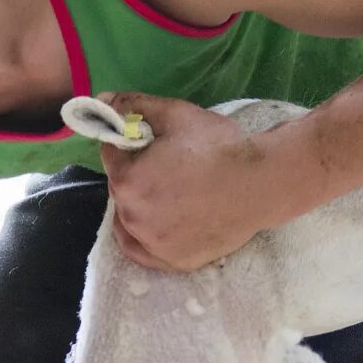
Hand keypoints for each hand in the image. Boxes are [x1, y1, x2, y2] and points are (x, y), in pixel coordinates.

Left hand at [93, 93, 310, 270]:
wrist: (260, 183)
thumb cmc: (218, 146)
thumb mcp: (175, 114)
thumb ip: (133, 105)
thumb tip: (101, 100)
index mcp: (126, 182)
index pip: (112, 156)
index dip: (130, 145)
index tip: (151, 144)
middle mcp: (132, 218)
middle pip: (121, 189)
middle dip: (135, 175)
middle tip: (167, 166)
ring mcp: (153, 244)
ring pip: (130, 220)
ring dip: (140, 205)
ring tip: (170, 193)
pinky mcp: (174, 261)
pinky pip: (144, 251)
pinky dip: (145, 237)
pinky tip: (159, 222)